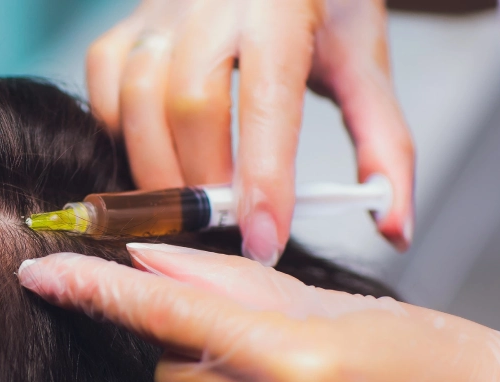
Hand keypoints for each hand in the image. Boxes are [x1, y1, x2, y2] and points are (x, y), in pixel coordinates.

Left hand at [18, 244, 499, 381]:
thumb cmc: (429, 364)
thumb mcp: (336, 307)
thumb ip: (232, 285)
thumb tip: (145, 260)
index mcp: (291, 350)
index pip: (163, 313)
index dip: (93, 290)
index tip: (40, 275)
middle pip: (168, 377)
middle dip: (202, 363)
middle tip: (270, 365)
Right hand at [86, 0, 414, 263]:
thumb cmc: (318, 3)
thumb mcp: (364, 62)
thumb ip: (384, 145)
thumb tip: (394, 226)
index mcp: (280, 5)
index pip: (266, 103)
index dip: (264, 181)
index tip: (266, 241)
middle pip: (189, 104)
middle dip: (204, 180)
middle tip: (228, 226)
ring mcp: (160, 10)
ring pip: (136, 100)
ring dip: (159, 169)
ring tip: (193, 203)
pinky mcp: (127, 24)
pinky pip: (105, 88)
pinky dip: (123, 137)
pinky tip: (157, 158)